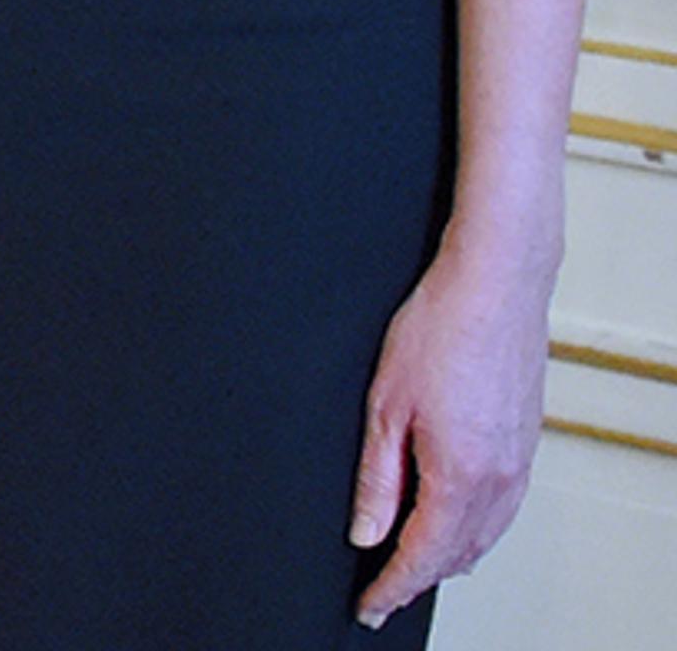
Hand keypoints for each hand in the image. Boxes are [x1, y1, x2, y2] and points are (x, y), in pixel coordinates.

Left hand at [349, 234, 552, 626]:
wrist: (496, 286)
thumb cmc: (438, 329)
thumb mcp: (385, 405)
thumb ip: (377, 477)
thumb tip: (367, 532)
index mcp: (460, 474)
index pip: (423, 554)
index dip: (392, 586)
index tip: (369, 606)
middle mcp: (499, 479)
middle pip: (457, 553)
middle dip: (418, 580)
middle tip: (382, 596)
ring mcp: (519, 464)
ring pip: (485, 537)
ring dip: (449, 559)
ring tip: (412, 571)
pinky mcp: (526, 446)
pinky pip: (503, 512)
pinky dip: (476, 532)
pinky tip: (457, 528)